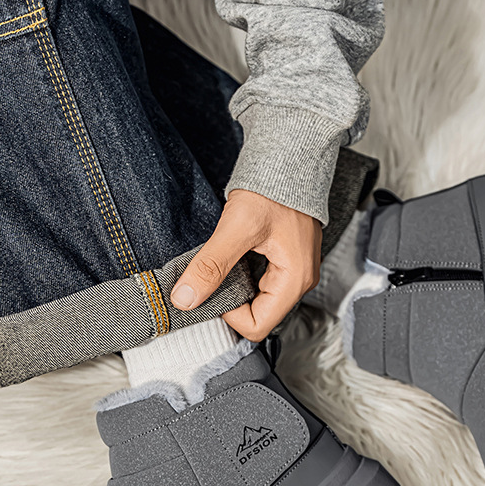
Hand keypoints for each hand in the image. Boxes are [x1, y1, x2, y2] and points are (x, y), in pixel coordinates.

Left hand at [170, 190, 321, 340]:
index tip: (211, 287)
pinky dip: (240, 275)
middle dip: (230, 301)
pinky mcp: (285, 261)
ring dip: (234, 288)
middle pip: (258, 315)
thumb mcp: (237, 227)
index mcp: (295, 280)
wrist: (288, 160)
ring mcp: (294, 272)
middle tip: (210, 275)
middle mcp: (300, 281)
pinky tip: (232, 256)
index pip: (258, 325)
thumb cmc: (272, 190)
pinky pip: (260, 283)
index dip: (229, 314)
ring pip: (257, 299)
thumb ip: (211, 266)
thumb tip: (184, 299)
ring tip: (222, 262)